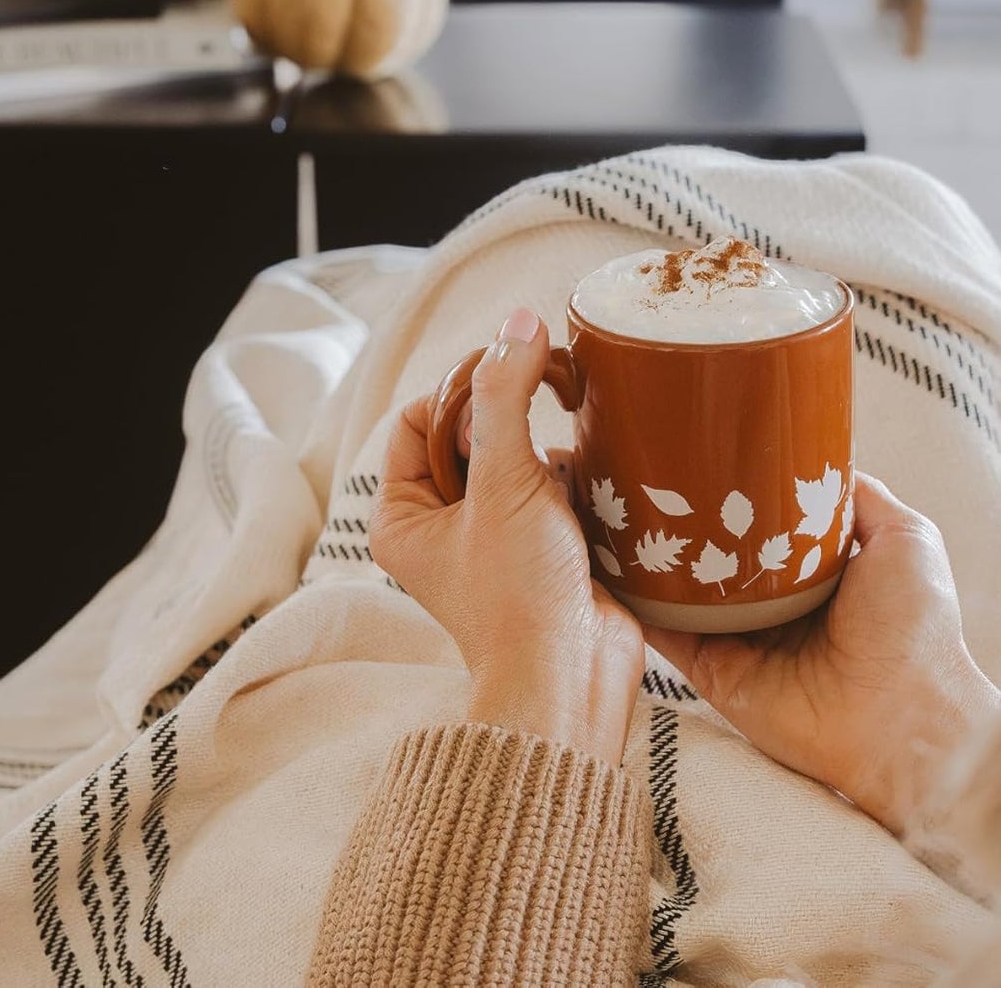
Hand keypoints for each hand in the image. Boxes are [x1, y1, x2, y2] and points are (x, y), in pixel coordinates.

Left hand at [372, 307, 643, 764]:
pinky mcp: (544, 546)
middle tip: (553, 382)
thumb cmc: (519, 596)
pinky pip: (555, 484)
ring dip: (547, 442)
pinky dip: (576, 472)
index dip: (461, 385)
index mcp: (403, 513)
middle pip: (471, 430)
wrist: (575, 679)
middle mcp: (442, 523)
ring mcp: (496, 535)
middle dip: (512, 409)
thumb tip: (519, 321)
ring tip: (575, 438)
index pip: (420, 416)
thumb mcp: (505, 483)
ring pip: (518, 455)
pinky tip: (597, 472)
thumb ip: (507, 397)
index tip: (510, 370)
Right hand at [645, 474, 1000, 834]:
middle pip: (715, 548)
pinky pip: (664, 630)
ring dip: (650, 552)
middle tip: (648, 468)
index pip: (761, 520)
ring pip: (681, 586)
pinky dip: (635, 599)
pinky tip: (607, 559)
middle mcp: (772, 603)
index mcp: (815, 572)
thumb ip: (860, 497)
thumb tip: (819, 458)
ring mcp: (738, 637)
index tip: (706, 446)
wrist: (904, 719)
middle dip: (685, 514)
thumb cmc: (915, 627)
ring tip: (614, 501)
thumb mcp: (905, 537)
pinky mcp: (713, 671)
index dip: (737, 488)